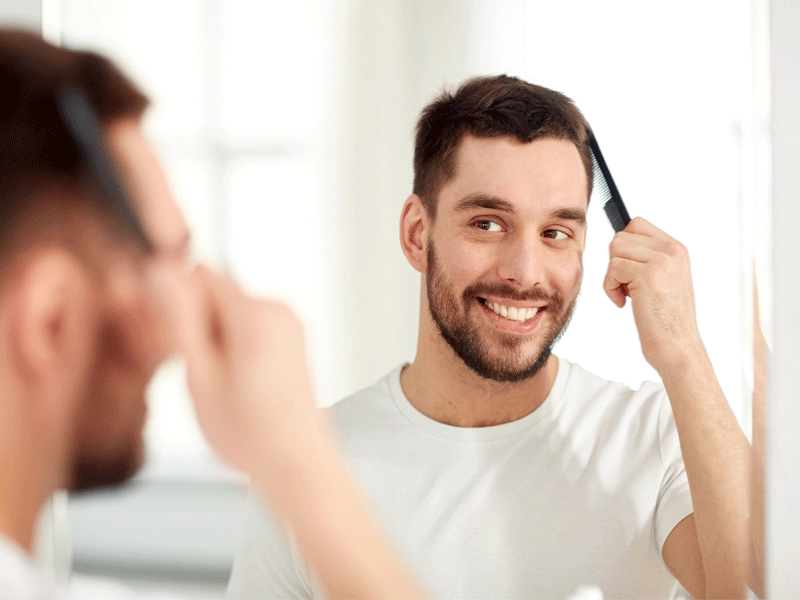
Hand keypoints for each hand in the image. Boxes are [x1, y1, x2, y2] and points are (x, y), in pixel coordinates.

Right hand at [148, 263, 325, 503]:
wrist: (297, 463)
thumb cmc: (251, 434)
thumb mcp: (200, 377)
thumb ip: (180, 320)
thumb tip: (161, 270)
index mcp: (256, 314)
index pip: (200, 274)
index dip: (179, 304)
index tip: (179, 340)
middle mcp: (279, 310)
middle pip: (217, 293)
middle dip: (200, 325)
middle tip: (203, 374)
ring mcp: (290, 324)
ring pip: (231, 313)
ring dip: (217, 341)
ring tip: (224, 385)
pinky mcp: (293, 338)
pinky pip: (249, 327)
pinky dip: (237, 348)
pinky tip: (240, 385)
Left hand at [603, 217, 702, 372]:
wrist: (677, 346)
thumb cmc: (666, 319)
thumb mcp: (664, 280)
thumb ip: (648, 258)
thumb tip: (618, 241)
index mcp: (677, 249)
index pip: (637, 225)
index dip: (624, 248)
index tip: (627, 272)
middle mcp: (672, 250)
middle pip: (621, 237)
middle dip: (616, 262)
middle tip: (628, 286)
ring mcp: (662, 260)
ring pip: (615, 249)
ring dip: (613, 275)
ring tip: (628, 295)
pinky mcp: (648, 274)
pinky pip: (612, 268)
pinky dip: (610, 288)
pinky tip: (625, 303)